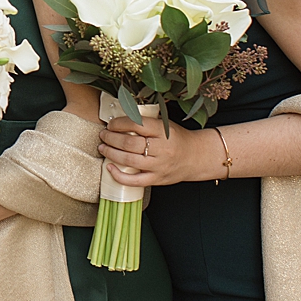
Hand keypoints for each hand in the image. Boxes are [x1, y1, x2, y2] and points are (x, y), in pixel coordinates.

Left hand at [98, 114, 219, 186]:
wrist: (197, 157)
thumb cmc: (178, 139)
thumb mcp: (166, 124)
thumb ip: (146, 122)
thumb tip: (119, 119)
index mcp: (164, 131)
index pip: (136, 124)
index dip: (119, 123)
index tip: (111, 124)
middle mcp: (162, 148)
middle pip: (129, 143)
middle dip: (111, 138)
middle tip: (103, 135)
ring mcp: (159, 165)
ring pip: (129, 160)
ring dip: (111, 153)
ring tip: (103, 147)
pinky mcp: (157, 179)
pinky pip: (134, 181)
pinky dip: (119, 175)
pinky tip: (109, 167)